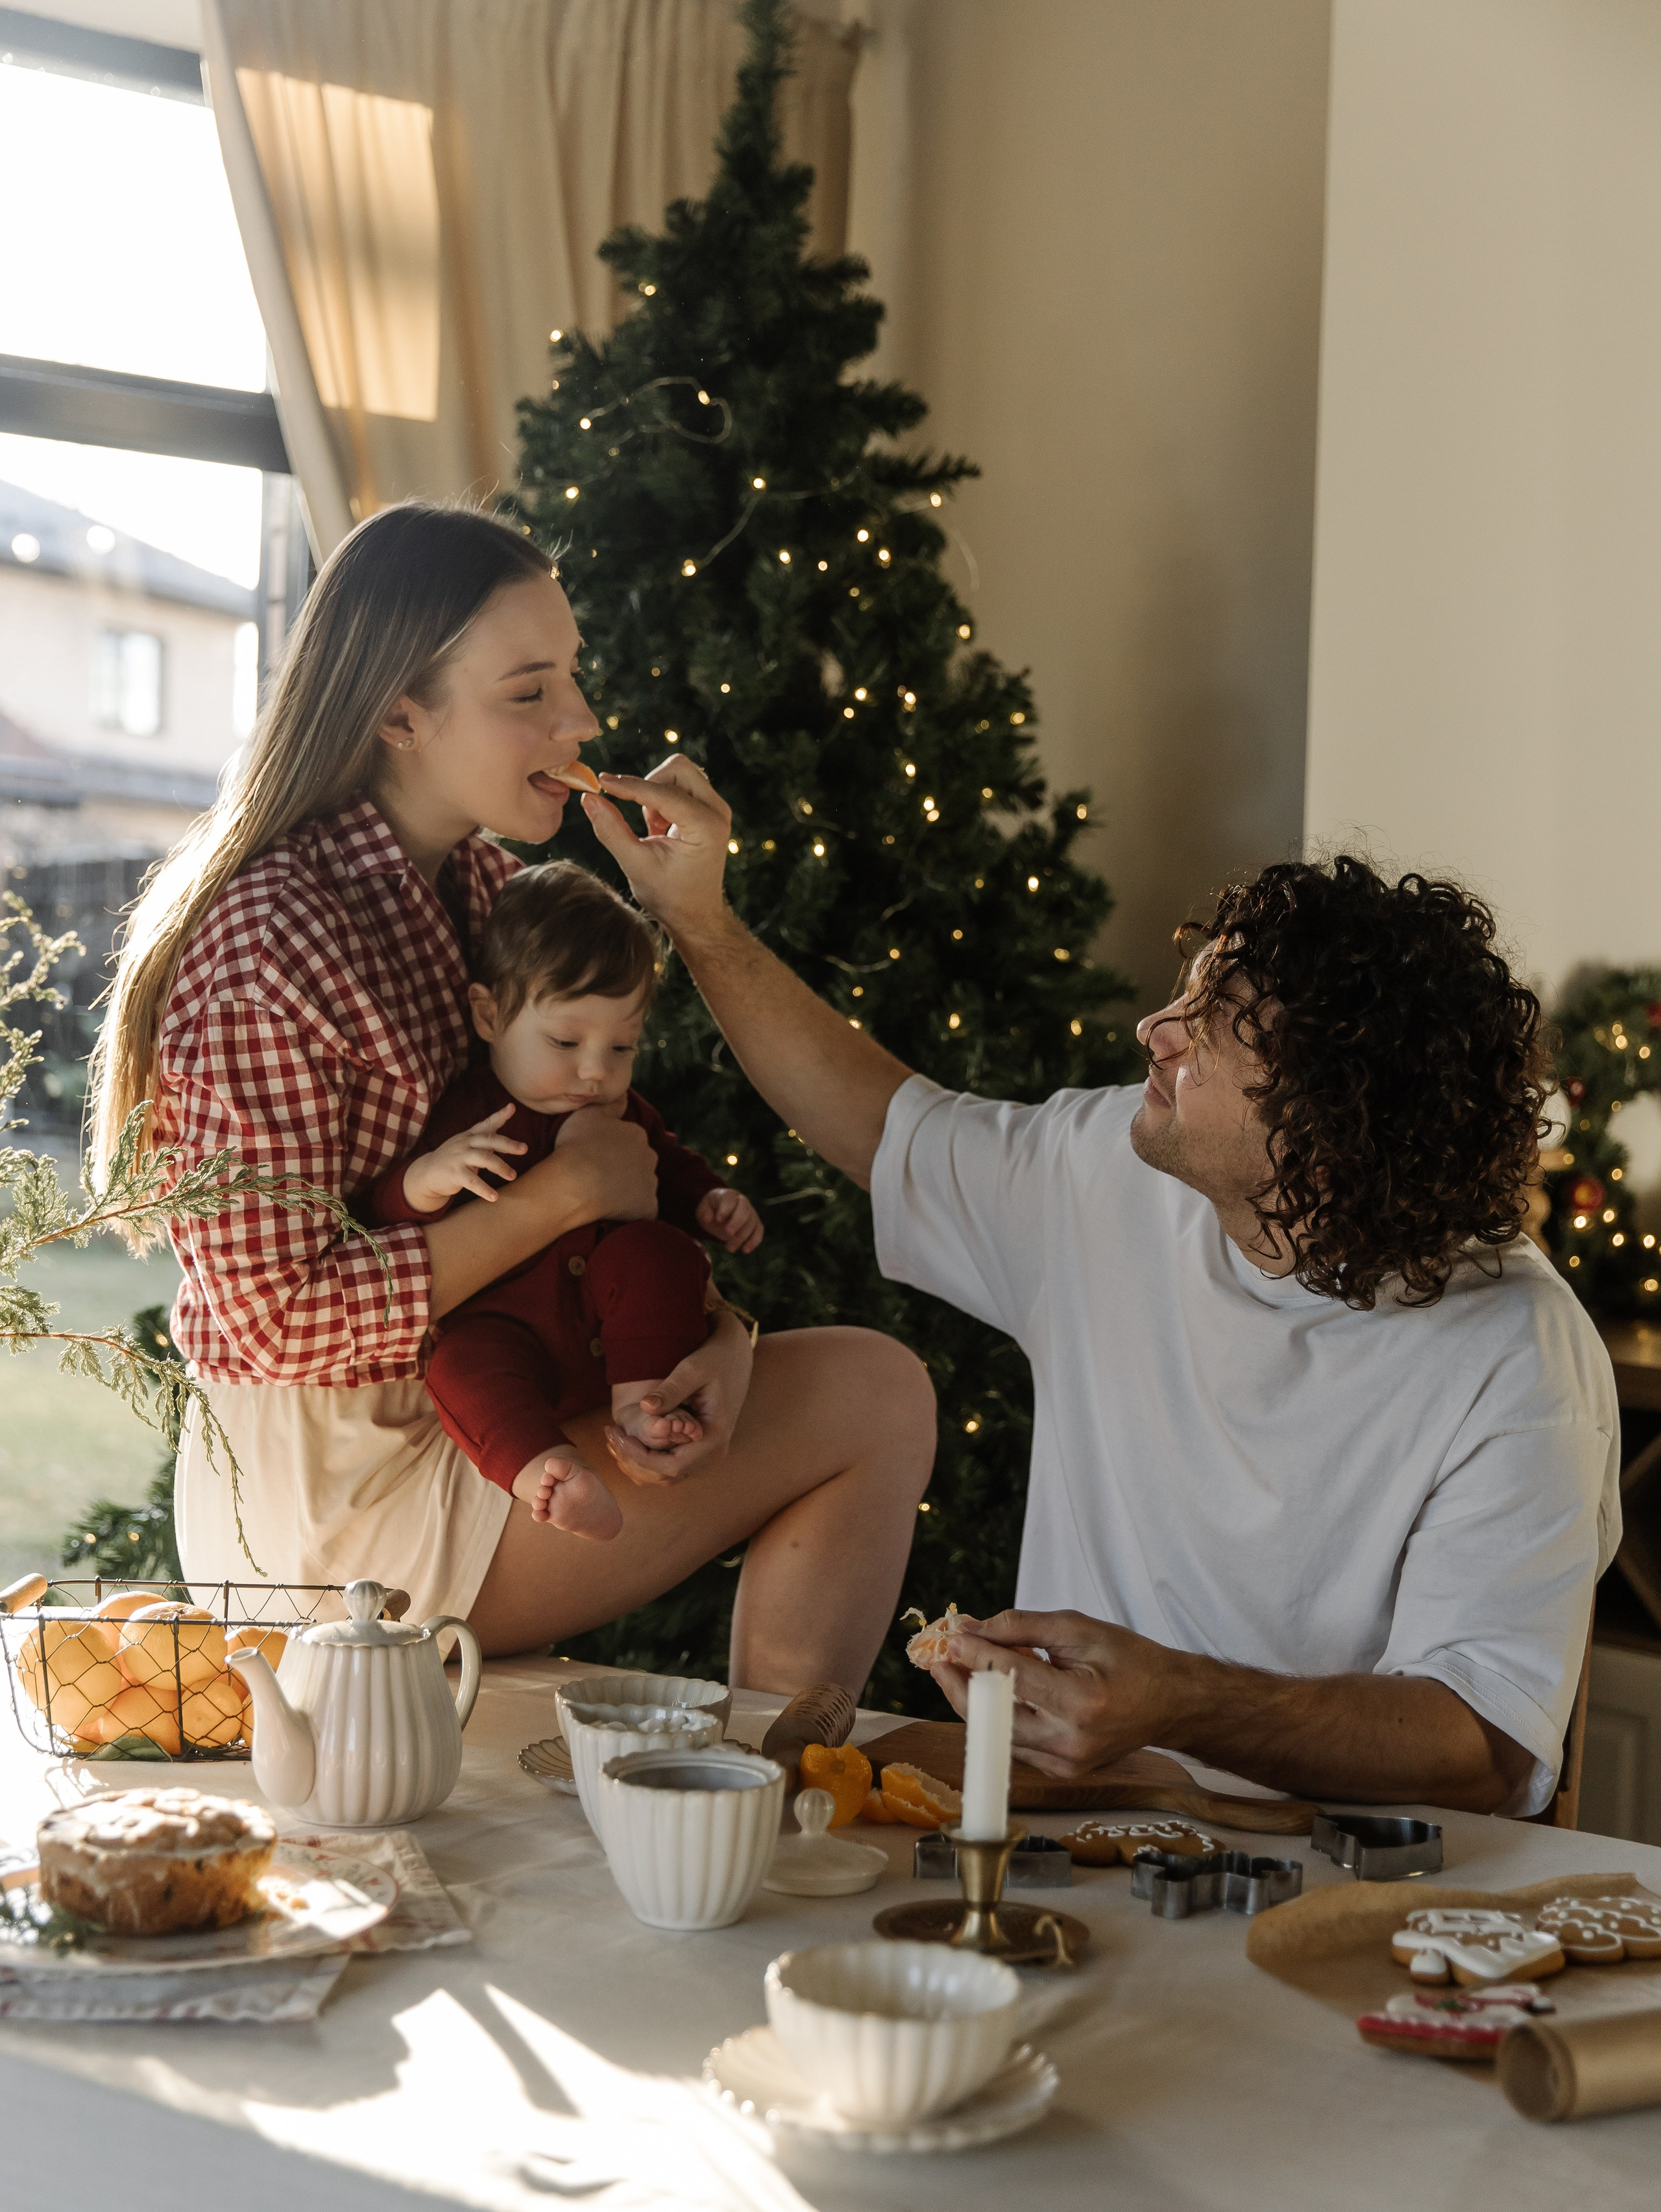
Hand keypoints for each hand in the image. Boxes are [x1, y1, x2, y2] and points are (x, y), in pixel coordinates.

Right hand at [399, 1105, 525, 1212]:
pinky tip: (495, 1197)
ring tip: (513, 1176)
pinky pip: (472, 1181)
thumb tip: (509, 1128)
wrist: (426, 1172)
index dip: (499, 1116)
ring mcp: (459, 1157)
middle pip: (489, 1141)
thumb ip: (486, 1137)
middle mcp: (465, 1143)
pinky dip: (484, 1189)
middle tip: (524, 1149)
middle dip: (508, 1144)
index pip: (486, 1124)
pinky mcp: (454, 1173)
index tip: (512, 1108)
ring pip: (484, 1159)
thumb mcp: (467, 1144)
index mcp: (470, 1136)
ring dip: (501, 1167)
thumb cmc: (453, 1158)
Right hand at [549, 1102, 657, 1220]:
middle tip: (600, 1175)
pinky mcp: (648, 1207)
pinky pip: (644, 1209)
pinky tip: (614, 1211)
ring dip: (629, 1189)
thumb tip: (624, 1095)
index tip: (597, 1155)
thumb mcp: (588, 1113)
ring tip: (604, 1194)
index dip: (614, 1148)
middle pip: (640, 1162)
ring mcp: (650, 1183)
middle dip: (626, 1167)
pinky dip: (633, 1210)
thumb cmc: (577, 1146)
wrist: (573, 1184)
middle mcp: (649, 1156)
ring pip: (643, 1185)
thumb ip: (610, 1103)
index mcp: (637, 1134)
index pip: (631, 1140)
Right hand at [581, 756, 732, 943]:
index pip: (663, 793)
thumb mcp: (635, 866)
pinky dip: (662, 798)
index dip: (629, 786)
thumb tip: (588, 798)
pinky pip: (680, 784)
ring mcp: (716, 807)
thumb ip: (611, 831)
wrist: (697, 912)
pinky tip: (661, 829)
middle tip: (643, 820)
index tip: (600, 782)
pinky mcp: (709, 807)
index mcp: (705, 827)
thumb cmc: (669, 895)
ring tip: (654, 829)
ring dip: (656, 792)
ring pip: (679, 772)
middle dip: (650, 786)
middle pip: (678, 768)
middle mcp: (717, 811)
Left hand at [603, 1307, 754, 1486]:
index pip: (671, 1466)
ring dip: (636, 1461)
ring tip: (613, 1437)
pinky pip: (667, 1463)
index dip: (640, 1458)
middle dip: (633, 1461)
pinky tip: (626, 1438)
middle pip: (666, 1475)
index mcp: (714, 1438)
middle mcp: (712, 1452)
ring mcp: (705, 1452)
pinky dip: (645, 1457)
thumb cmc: (715, 1359)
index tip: (618, 1436)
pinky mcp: (697, 1447)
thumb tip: (645, 1407)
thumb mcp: (693, 1369)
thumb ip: (671, 1390)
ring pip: (665, 1474)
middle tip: (609, 1435)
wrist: (735, 1357)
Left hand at [696, 1186, 762, 1253]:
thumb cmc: (710, 1210)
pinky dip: (754, 1241)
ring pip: (751, 1222)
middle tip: (728, 1233)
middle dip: (737, 1221)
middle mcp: (742, 1201)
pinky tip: (744, 1250)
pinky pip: (759, 1231)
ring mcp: (751, 1212)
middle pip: (745, 1209)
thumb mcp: (703, 1209)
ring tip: (729, 1248)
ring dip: (742, 1237)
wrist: (719, 1213)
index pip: (730, 1199)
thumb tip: (708, 1219)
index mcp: (728, 1195)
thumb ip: (704, 1212)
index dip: (726, 1208)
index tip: (718, 1219)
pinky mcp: (755, 1223)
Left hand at [931, 1608, 1187, 1779]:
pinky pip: (1016, 1744)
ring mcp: (1066, 1764)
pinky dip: (1000, 1718)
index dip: (975, 1655)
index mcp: (1081, 1703)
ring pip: (999, 1734)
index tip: (951, 1637)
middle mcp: (1071, 1743)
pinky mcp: (1062, 1772)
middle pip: (994, 1717)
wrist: (1170, 1703)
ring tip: (959, 1670)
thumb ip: (1023, 1627)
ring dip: (975, 1702)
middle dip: (960, 1687)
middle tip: (939, 1660)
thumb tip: (973, 1628)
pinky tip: (993, 1692)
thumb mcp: (1079, 1629)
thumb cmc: (1132, 1660)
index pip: (1011, 1678)